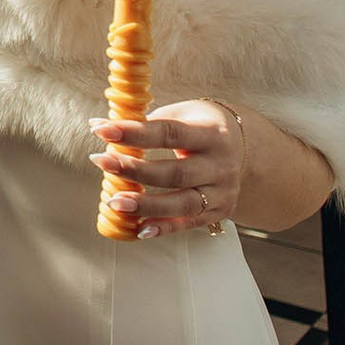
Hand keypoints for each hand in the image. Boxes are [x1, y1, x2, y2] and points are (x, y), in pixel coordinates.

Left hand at [88, 100, 244, 236]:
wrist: (246, 149)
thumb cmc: (201, 127)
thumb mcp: (183, 115)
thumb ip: (145, 122)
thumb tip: (98, 125)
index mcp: (211, 133)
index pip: (169, 133)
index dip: (134, 133)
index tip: (101, 129)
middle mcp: (220, 164)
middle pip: (175, 173)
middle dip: (135, 170)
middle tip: (101, 163)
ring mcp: (222, 191)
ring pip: (183, 203)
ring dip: (147, 205)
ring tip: (115, 202)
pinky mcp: (219, 211)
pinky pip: (189, 223)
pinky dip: (164, 228)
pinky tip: (139, 229)